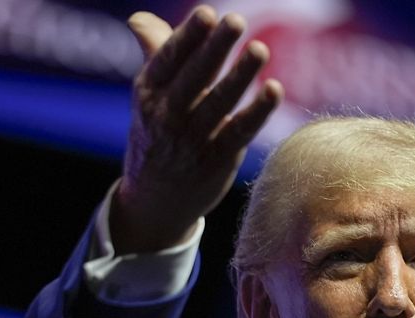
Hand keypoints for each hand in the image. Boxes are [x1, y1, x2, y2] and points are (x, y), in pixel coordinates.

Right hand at [109, 6, 282, 254]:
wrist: (155, 201)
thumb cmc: (157, 135)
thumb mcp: (149, 96)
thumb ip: (155, 53)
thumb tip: (140, 18)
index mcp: (148, 93)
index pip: (167, 60)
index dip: (187, 37)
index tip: (206, 13)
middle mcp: (168, 115)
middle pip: (194, 78)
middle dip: (214, 49)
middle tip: (235, 20)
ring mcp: (193, 140)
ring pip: (219, 103)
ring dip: (240, 76)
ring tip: (259, 50)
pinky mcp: (218, 159)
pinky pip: (240, 131)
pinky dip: (258, 112)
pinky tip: (274, 90)